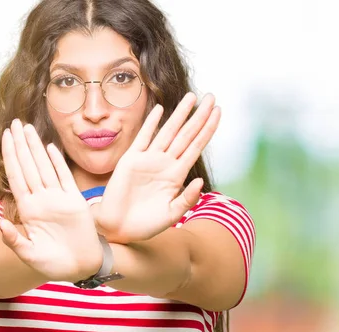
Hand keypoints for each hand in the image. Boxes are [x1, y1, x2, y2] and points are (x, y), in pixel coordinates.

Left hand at [0, 119, 101, 282]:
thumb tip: (0, 223)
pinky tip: (50, 147)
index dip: (10, 157)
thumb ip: (15, 240)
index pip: (16, 177)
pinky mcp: (75, 200)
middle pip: (28, 166)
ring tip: (28, 128)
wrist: (81, 266)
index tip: (5, 138)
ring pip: (44, 167)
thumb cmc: (54, 264)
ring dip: (36, 147)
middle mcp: (41, 199)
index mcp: (28, 210)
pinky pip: (65, 177)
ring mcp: (58, 198)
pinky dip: (58, 162)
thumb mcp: (30, 256)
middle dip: (21, 144)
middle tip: (15, 122)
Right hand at [95, 92, 220, 242]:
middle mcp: (165, 163)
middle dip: (199, 116)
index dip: (208, 129)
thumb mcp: (172, 214)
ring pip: (168, 132)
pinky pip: (143, 138)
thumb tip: (200, 181)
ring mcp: (148, 160)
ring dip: (180, 114)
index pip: (196, 146)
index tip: (219, 112)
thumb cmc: (146, 224)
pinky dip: (151, 124)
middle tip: (212, 97)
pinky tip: (160, 110)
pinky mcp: (131, 160)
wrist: (119, 228)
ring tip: (192, 97)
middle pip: (186, 134)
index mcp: (177, 175)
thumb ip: (187, 199)